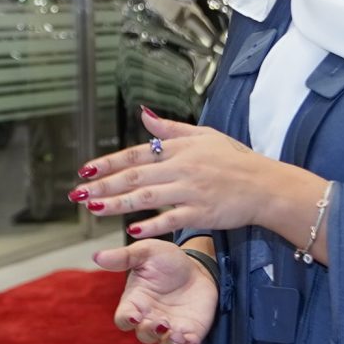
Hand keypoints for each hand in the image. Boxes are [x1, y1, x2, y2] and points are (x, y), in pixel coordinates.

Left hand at [76, 108, 321, 239]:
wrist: (265, 184)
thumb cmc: (235, 159)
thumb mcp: (203, 135)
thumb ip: (170, 129)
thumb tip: (143, 114)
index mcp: (178, 148)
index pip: (136, 154)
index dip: (108, 163)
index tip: (85, 171)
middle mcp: (181, 168)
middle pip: (134, 177)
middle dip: (103, 185)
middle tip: (78, 194)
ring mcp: (190, 191)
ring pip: (146, 198)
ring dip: (117, 204)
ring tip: (93, 209)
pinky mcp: (202, 213)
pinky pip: (172, 220)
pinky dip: (152, 224)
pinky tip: (132, 230)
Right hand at [93, 239, 218, 343]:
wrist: (197, 267)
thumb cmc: (166, 259)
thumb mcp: (146, 252)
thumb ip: (123, 257)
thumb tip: (97, 256)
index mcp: (135, 302)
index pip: (123, 319)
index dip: (127, 320)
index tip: (135, 316)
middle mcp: (150, 318)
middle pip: (143, 335)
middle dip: (150, 332)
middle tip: (161, 322)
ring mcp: (171, 328)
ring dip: (169, 342)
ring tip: (176, 333)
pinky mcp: (190, 331)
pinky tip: (190, 338)